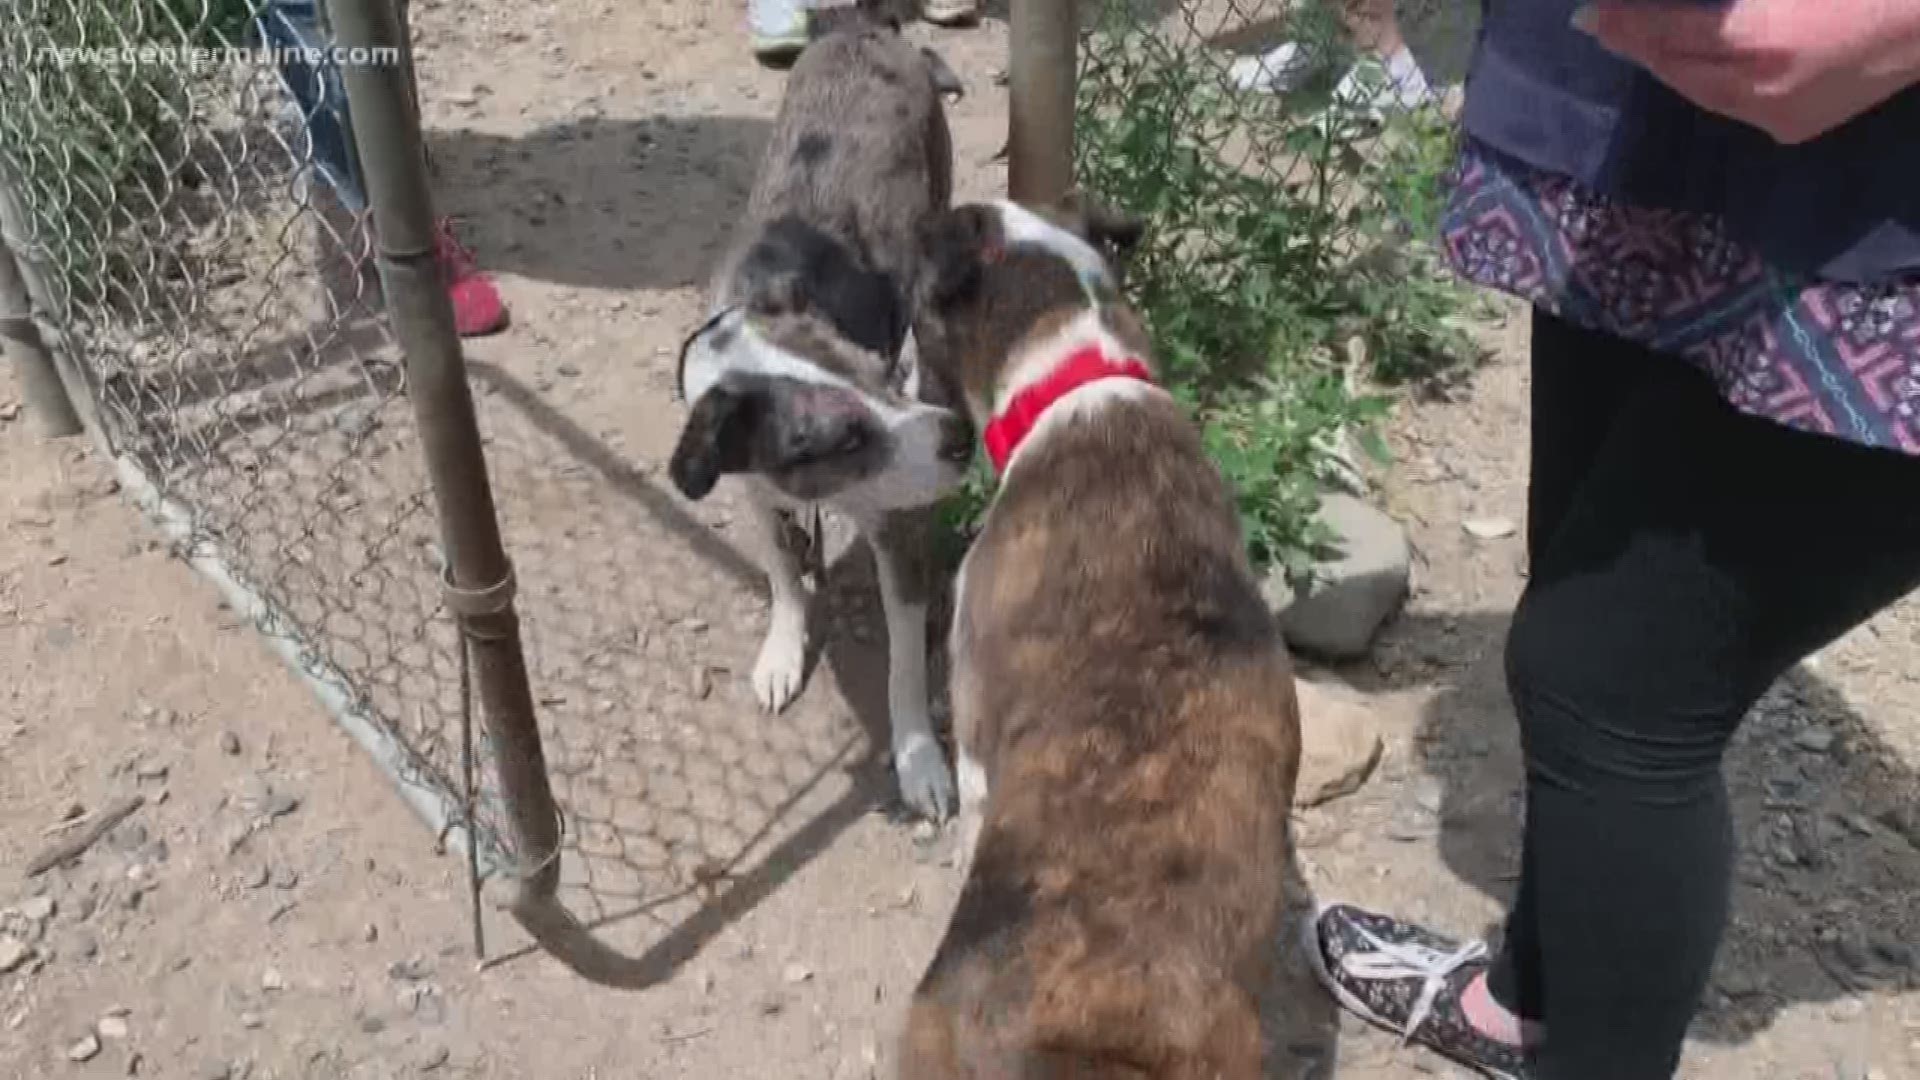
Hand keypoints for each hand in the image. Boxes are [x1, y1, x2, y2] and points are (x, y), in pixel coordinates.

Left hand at [1575, 0, 1919, 143]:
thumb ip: (1731, 2)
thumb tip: (1691, 8)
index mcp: (1759, 39)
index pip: (1668, 33)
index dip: (1626, 23)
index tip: (1590, 15)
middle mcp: (1758, 89)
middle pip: (1675, 70)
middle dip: (1637, 47)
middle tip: (1603, 26)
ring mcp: (1776, 116)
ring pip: (1699, 94)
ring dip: (1667, 67)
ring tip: (1639, 43)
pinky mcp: (1794, 129)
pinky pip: (1731, 107)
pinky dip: (1706, 84)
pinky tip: (1693, 66)